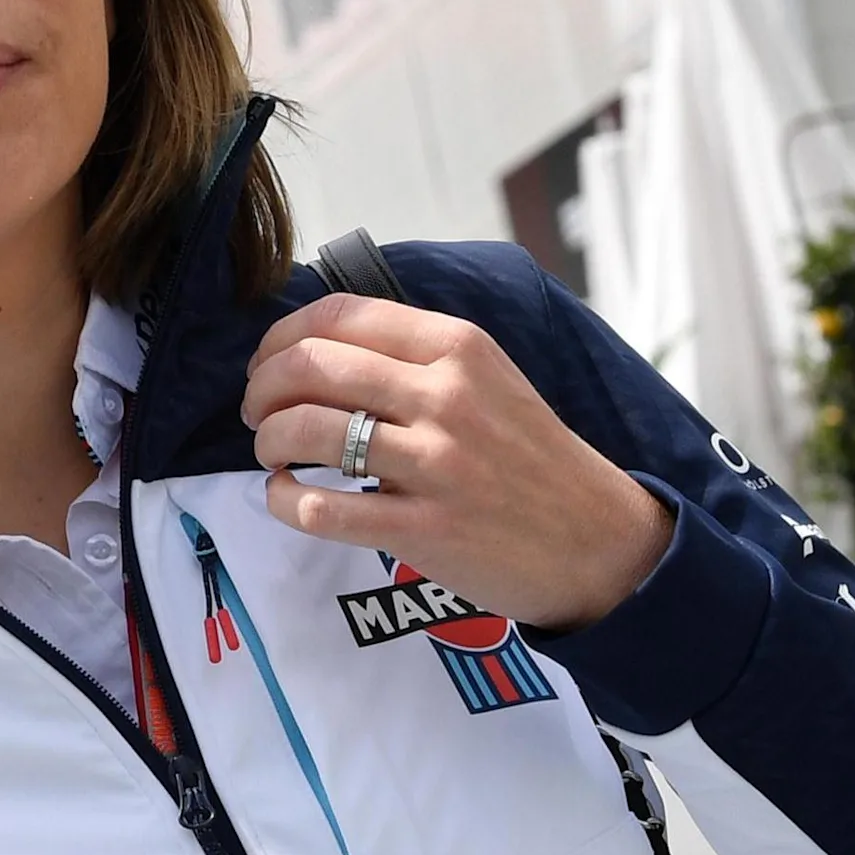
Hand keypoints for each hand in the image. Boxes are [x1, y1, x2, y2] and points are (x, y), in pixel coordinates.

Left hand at [243, 294, 671, 627]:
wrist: (596, 540)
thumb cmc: (531, 457)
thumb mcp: (488, 377)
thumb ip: (414, 354)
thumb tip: (317, 342)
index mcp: (457, 346)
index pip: (339, 315)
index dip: (282, 336)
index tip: (267, 362)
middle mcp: (444, 396)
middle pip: (308, 367)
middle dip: (261, 388)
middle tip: (258, 412)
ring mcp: (434, 464)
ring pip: (305, 431)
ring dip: (268, 441)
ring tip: (273, 453)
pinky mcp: (423, 529)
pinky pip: (320, 509)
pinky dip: (282, 500)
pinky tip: (287, 497)